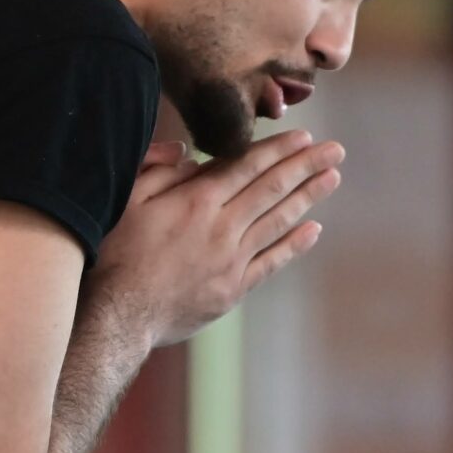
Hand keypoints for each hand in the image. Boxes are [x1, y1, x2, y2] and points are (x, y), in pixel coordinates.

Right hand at [88, 132, 340, 347]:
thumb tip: (188, 152)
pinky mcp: (233, 288)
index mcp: (197, 200)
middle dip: (305, 166)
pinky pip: (272, 261)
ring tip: (332, 178)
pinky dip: (294, 244)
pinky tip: (313, 229)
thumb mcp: (126, 201)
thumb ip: (157, 170)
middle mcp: (222, 226)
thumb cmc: (117, 255)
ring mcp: (232, 259)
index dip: (277, 149)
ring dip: (308, 197)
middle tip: (334, 150)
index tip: (304, 137)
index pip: (246, 166)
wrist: (120, 315)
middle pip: (271, 188)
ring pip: (278, 221)